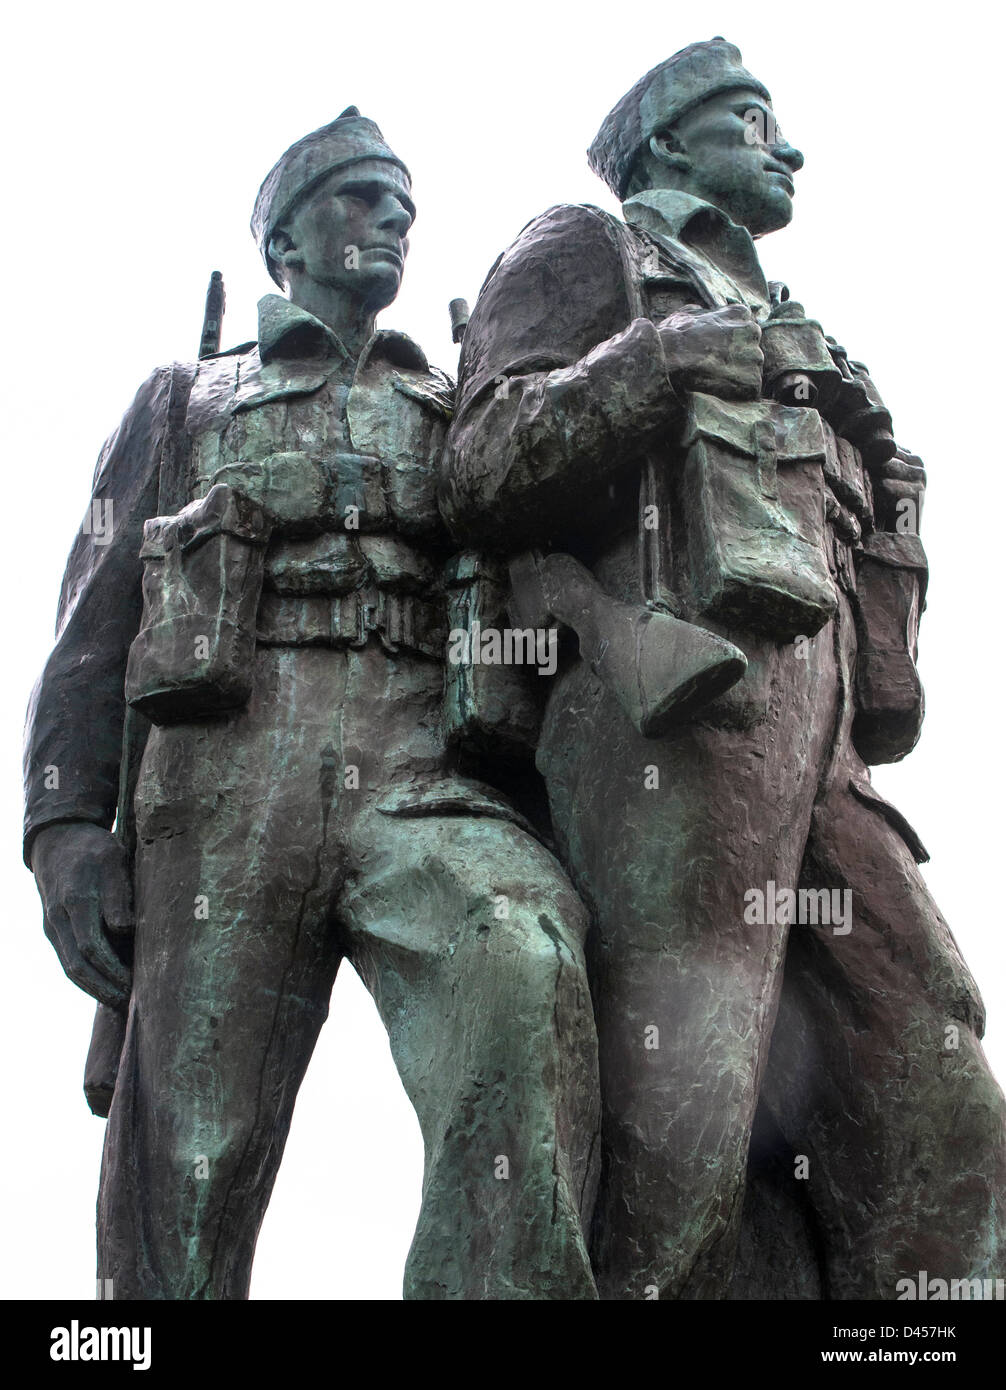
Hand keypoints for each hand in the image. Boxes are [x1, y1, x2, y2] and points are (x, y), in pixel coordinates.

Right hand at [31, 822, 133, 1007]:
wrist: (57, 841)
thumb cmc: (93, 849)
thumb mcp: (112, 859)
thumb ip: (118, 894)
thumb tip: (125, 929)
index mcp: (76, 901)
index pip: (91, 947)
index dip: (112, 970)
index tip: (134, 984)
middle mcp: (59, 919)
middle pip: (77, 966)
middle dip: (103, 989)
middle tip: (129, 1004)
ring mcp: (52, 926)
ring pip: (70, 967)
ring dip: (94, 988)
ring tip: (120, 1001)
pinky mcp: (53, 929)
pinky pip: (67, 959)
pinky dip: (85, 977)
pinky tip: (105, 986)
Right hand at [658, 303, 763, 400]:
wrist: (666, 362)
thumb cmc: (672, 339)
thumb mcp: (683, 315)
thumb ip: (700, 313)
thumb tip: (700, 313)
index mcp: (740, 313)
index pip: (744, 329)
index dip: (730, 342)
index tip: (716, 350)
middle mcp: (753, 331)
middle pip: (750, 350)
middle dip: (736, 360)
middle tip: (714, 368)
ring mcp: (755, 357)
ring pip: (751, 370)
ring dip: (736, 378)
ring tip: (713, 382)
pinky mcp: (753, 381)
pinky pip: (750, 390)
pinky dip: (737, 394)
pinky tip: (718, 392)